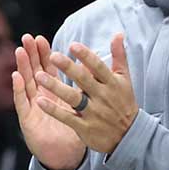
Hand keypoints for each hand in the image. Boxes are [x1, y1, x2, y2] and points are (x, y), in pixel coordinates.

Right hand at [12, 35, 86, 169]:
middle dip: (31, 55)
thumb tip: (93, 71)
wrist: (65, 156)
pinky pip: (23, 103)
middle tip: (27, 37)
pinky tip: (16, 77)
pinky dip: (19, 90)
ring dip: (22, 67)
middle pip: (35, 72)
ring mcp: (33, 108)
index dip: (44, 55)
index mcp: (55, 93)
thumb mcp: (82, 109)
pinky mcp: (28, 120)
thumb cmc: (73, 132)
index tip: (42, 39)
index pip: (49, 70)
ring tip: (19, 51)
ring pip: (26, 83)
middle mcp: (42, 97)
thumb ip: (86, 90)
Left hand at [33, 33, 138, 155]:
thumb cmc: (123, 102)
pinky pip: (67, 117)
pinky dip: (53, 110)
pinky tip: (40, 101)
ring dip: (56, 86)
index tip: (73, 45)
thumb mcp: (124, 79)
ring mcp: (94, 113)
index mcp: (112, 83)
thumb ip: (119, 56)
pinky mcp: (85, 128)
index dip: (86, 56)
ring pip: (73, 98)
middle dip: (68, 68)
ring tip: (39, 75)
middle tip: (53, 56)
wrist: (129, 136)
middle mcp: (103, 97)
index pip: (98, 67)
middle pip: (84, 80)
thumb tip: (117, 33)